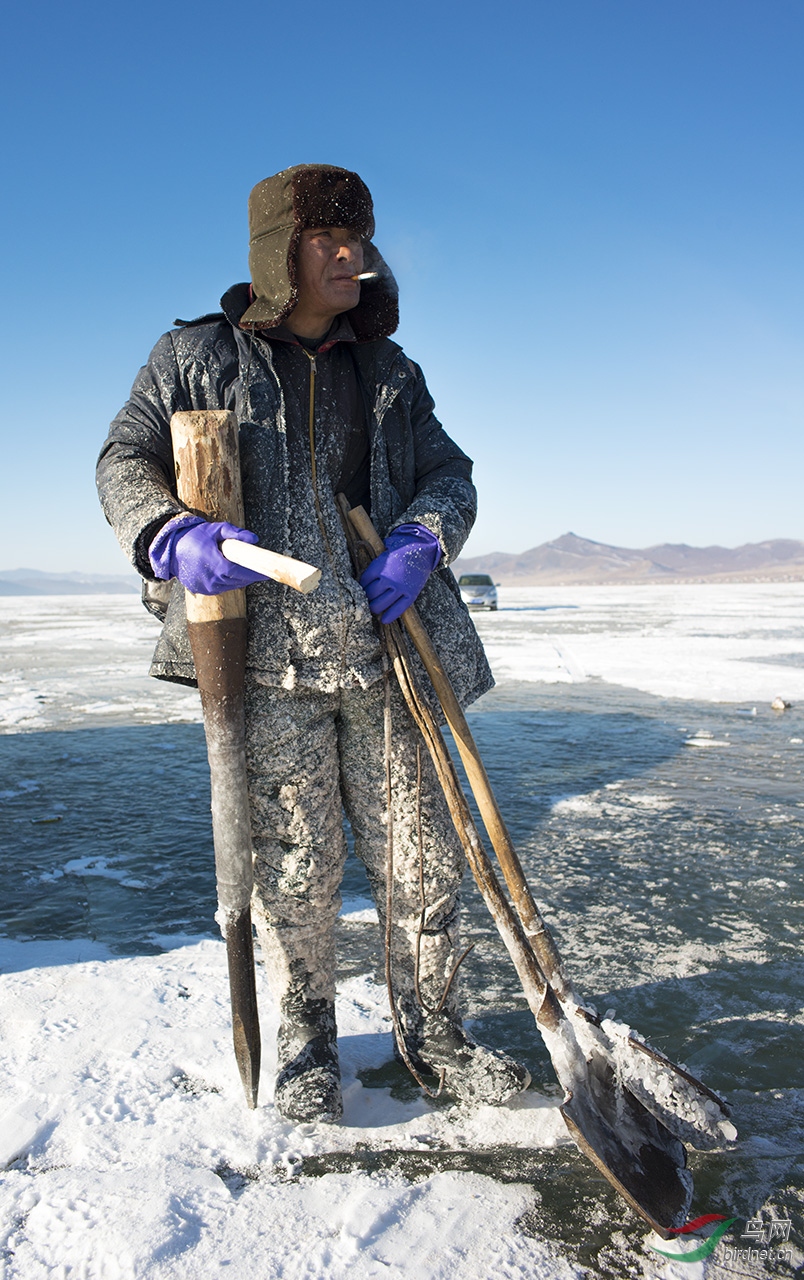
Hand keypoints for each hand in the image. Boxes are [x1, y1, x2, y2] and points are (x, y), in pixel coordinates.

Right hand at [149, 517, 268, 594]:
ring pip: (230, 585)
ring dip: (238, 579)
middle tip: (258, 569)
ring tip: (240, 567)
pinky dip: (227, 581)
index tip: (268, 573)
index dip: (256, 574)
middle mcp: (211, 579)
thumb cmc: (195, 536)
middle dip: (249, 576)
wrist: (172, 547)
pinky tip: (226, 571)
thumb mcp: (216, 530)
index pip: (242, 573)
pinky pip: (221, 588)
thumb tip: (255, 539)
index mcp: (216, 564)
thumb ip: (236, 534)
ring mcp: (206, 587)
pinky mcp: (201, 590)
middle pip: (238, 581)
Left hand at [360, 523, 440, 622]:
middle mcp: (387, 578)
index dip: (361, 587)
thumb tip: (363, 584)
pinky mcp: (410, 594)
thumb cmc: (399, 553)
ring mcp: (399, 587)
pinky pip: (398, 608)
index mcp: (378, 567)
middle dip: (366, 599)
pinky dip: (390, 616)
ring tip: (374, 608)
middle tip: (367, 600)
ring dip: (374, 608)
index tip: (362, 590)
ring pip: (380, 604)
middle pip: (370, 594)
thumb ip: (374, 569)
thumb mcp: (383, 556)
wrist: (421, 549)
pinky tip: (384, 620)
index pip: (363, 582)